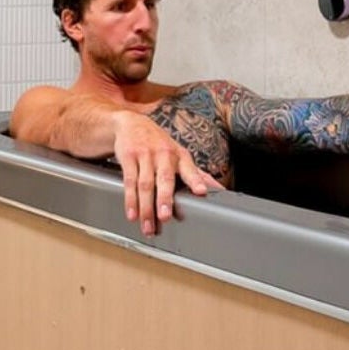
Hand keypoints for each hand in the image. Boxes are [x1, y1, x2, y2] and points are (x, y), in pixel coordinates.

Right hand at [111, 111, 222, 235]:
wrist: (132, 123)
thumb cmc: (159, 144)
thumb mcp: (180, 154)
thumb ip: (197, 174)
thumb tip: (219, 190)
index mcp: (180, 156)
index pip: (190, 169)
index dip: (196, 180)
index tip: (201, 192)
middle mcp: (163, 154)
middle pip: (164, 179)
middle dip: (164, 198)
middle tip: (165, 217)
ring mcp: (145, 155)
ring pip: (145, 184)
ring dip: (146, 208)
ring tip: (147, 226)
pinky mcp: (129, 157)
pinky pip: (129, 181)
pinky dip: (130, 200)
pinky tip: (132, 214)